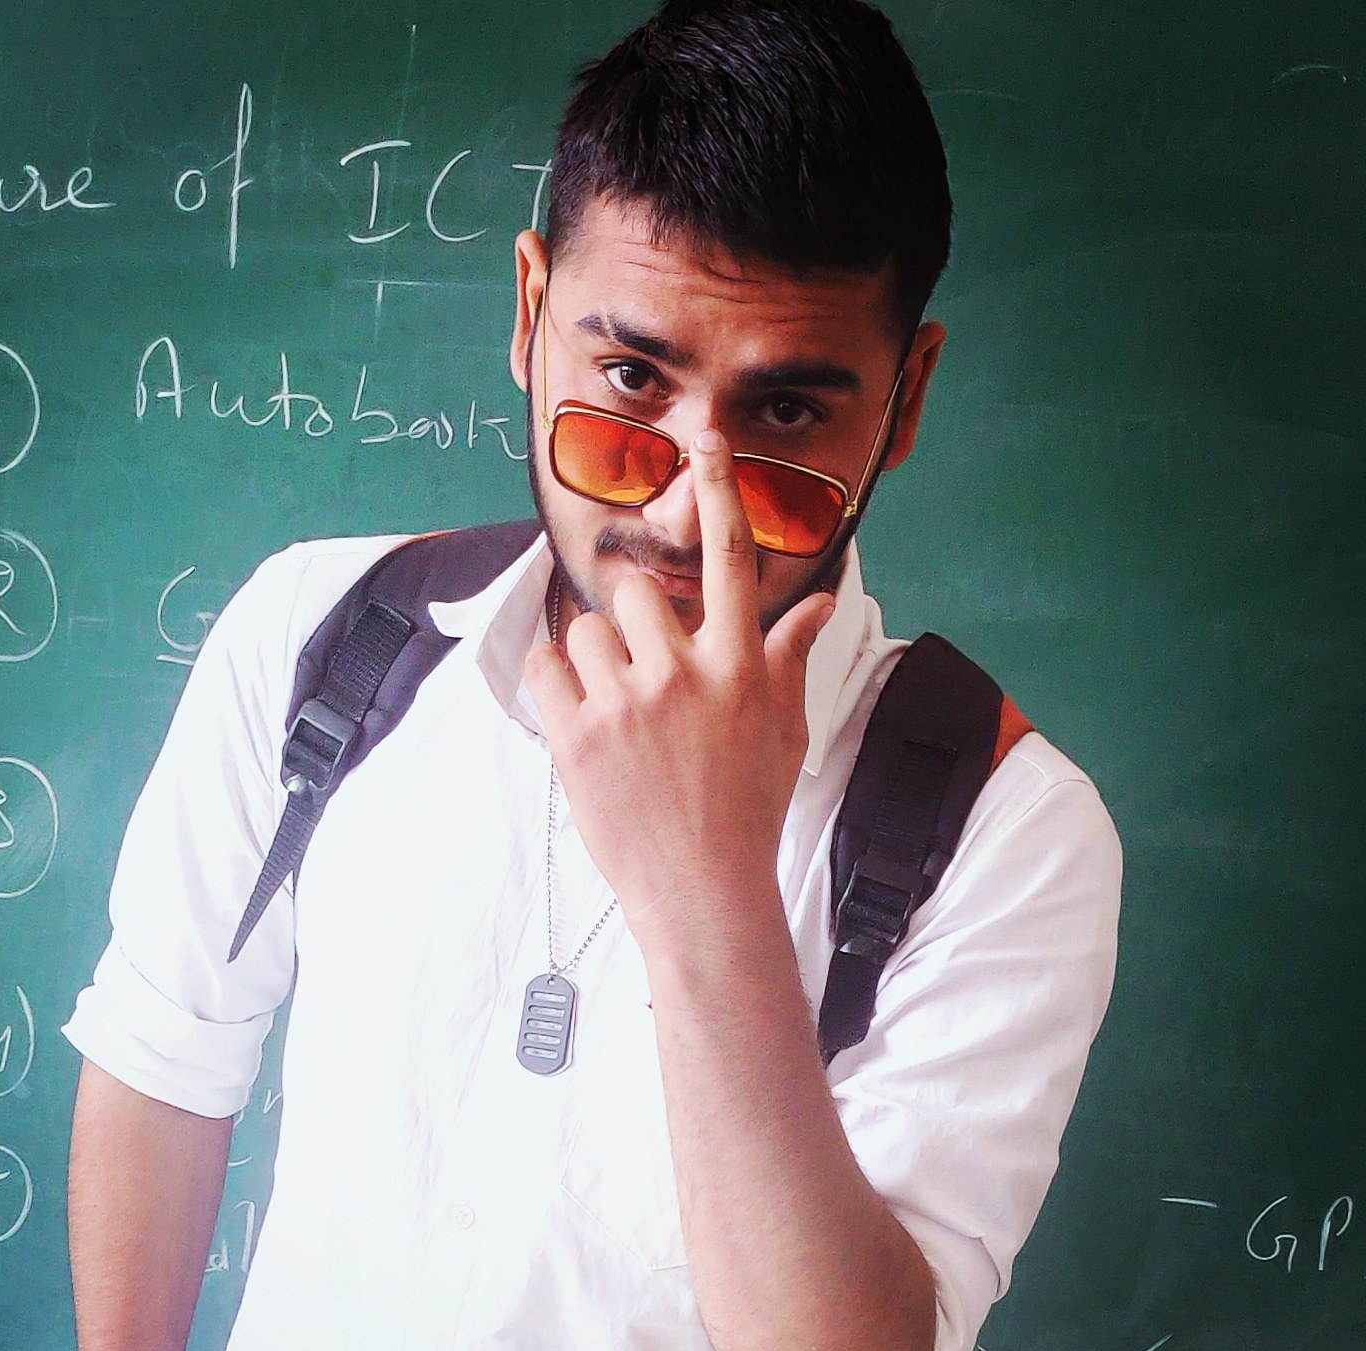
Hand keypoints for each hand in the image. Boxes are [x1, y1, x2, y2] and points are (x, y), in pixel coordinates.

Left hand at [523, 429, 834, 942]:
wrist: (702, 891)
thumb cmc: (748, 811)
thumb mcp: (784, 732)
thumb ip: (791, 658)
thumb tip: (820, 601)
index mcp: (741, 668)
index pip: (730, 562)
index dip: (719, 495)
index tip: (706, 444)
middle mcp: (684, 675)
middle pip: (637, 595)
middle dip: (632, 627)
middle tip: (640, 676)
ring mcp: (626, 705)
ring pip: (586, 631)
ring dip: (593, 662)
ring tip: (614, 714)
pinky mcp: (576, 737)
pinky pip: (544, 668)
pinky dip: (552, 684)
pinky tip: (577, 717)